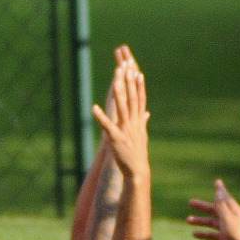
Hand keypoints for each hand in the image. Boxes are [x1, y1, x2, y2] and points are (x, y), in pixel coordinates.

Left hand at [89, 47, 149, 176]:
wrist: (138, 170)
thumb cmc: (137, 152)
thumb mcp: (141, 134)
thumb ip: (142, 121)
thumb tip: (146, 113)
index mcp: (138, 121)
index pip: (140, 100)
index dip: (139, 86)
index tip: (138, 72)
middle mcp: (133, 123)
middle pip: (132, 99)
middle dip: (129, 83)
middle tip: (127, 68)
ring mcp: (125, 130)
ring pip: (121, 108)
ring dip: (118, 94)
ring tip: (114, 81)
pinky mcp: (115, 138)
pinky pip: (107, 125)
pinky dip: (100, 116)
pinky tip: (93, 107)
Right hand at [188, 179, 239, 239]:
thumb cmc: (235, 234)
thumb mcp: (227, 218)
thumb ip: (221, 205)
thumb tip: (218, 192)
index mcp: (234, 211)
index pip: (225, 198)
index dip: (220, 190)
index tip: (217, 182)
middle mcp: (230, 219)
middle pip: (214, 210)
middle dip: (202, 206)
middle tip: (190, 202)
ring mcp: (227, 229)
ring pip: (211, 222)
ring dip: (200, 221)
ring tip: (187, 220)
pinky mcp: (223, 239)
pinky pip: (211, 234)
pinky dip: (203, 234)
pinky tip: (194, 234)